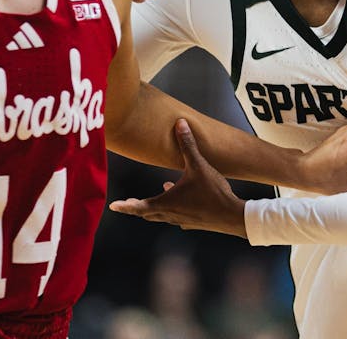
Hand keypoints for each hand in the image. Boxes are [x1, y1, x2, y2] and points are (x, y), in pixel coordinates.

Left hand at [109, 118, 247, 237]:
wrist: (233, 217)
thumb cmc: (213, 192)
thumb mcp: (198, 165)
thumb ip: (187, 145)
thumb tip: (180, 123)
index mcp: (167, 202)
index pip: (139, 207)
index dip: (125, 206)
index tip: (113, 206)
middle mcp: (171, 214)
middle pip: (148, 213)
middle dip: (136, 207)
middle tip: (126, 205)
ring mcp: (182, 220)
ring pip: (162, 215)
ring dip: (155, 206)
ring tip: (156, 194)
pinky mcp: (193, 223)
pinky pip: (177, 215)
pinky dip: (172, 207)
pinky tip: (179, 197)